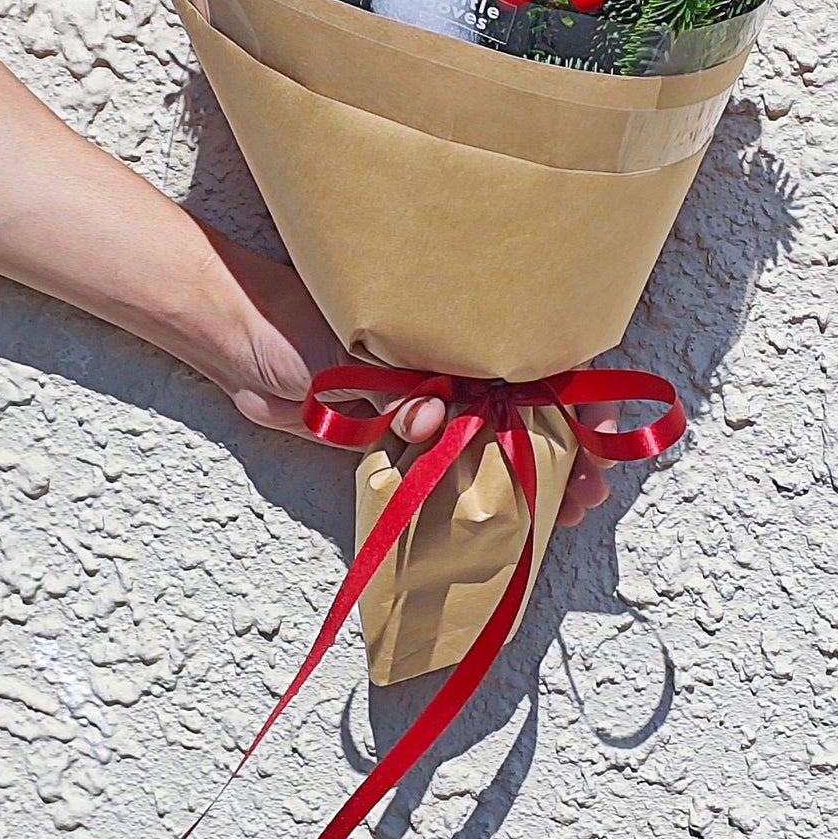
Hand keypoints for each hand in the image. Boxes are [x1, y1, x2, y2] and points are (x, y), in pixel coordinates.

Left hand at [191, 223, 615, 521]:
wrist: (235, 336)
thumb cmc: (296, 319)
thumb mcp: (352, 351)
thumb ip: (395, 388)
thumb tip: (433, 419)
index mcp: (448, 332)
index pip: (530, 361)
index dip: (573, 397)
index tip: (602, 433)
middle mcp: (443, 364)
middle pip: (522, 410)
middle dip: (564, 450)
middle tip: (592, 492)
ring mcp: (419, 402)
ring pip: (490, 444)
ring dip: (530, 479)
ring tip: (564, 512)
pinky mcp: (388, 437)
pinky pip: (442, 469)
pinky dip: (475, 492)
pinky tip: (506, 519)